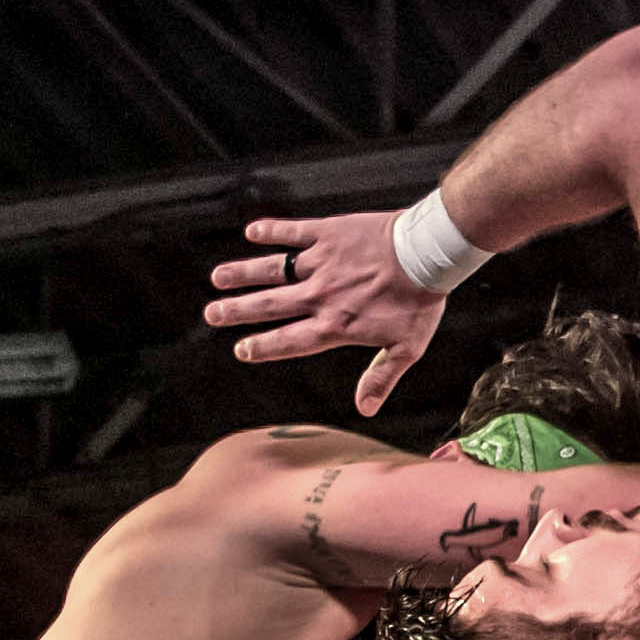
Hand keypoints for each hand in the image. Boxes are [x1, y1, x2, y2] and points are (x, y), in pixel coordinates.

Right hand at [206, 212, 445, 413]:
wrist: (426, 254)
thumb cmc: (419, 302)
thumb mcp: (405, 348)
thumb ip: (380, 377)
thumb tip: (365, 408)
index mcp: (334, 325)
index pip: (288, 340)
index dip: (263, 347)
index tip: (242, 349)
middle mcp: (319, 295)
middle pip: (268, 305)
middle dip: (237, 310)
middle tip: (212, 314)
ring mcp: (320, 263)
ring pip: (272, 269)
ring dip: (243, 273)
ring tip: (218, 278)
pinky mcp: (327, 233)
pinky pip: (292, 232)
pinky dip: (272, 231)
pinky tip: (252, 231)